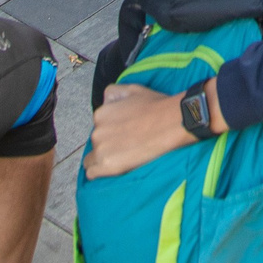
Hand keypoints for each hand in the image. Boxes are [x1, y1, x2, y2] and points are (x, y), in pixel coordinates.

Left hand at [84, 83, 199, 177]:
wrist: (170, 123)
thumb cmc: (156, 106)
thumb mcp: (131, 89)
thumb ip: (113, 93)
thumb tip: (106, 100)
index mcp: (101, 113)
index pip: (98, 127)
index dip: (110, 132)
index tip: (122, 135)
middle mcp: (96, 131)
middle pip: (96, 143)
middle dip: (107, 145)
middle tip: (126, 145)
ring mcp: (101, 149)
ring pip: (93, 159)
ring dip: (105, 158)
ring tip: (124, 157)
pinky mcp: (107, 165)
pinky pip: (92, 173)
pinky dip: (100, 172)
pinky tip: (112, 168)